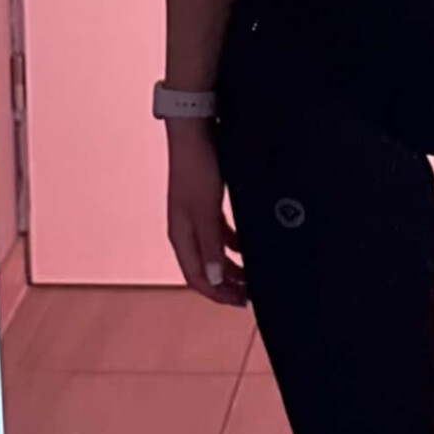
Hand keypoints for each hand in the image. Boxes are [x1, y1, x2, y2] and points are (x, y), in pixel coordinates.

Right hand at [166, 121, 248, 306]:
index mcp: (181, 235)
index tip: (240, 302)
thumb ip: (210, 246)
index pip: (196, 278)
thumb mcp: (206, 210)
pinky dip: (233, 244)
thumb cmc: (197, 167)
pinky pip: (219, 233)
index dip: (217, 294)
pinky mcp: (205, 203)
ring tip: (252, 274)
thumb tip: (214, 280)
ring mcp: (195, 216)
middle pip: (205, 268)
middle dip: (227, 284)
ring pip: (213, 252)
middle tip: (250, 294)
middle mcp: (185, 229)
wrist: (195, 131)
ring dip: (231, 266)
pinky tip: (247, 245)